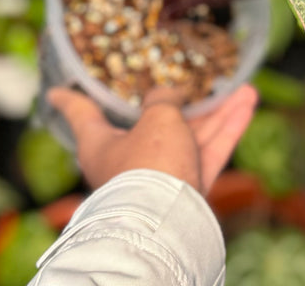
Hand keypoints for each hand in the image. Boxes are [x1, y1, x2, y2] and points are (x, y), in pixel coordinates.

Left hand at [48, 84, 257, 194]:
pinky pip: (209, 153)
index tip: (56, 89)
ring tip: (243, 87)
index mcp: (100, 142)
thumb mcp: (155, 117)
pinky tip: (247, 103)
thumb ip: (164, 99)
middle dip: (182, 100)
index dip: (69, 97)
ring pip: (191, 136)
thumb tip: (170, 95)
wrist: (169, 225)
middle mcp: (127, 161)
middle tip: (194, 79)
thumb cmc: (149, 166)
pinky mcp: (187, 192)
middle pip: (154, 122)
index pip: (80, 111)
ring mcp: (160, 178)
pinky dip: (227, 129)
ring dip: (219, 112)